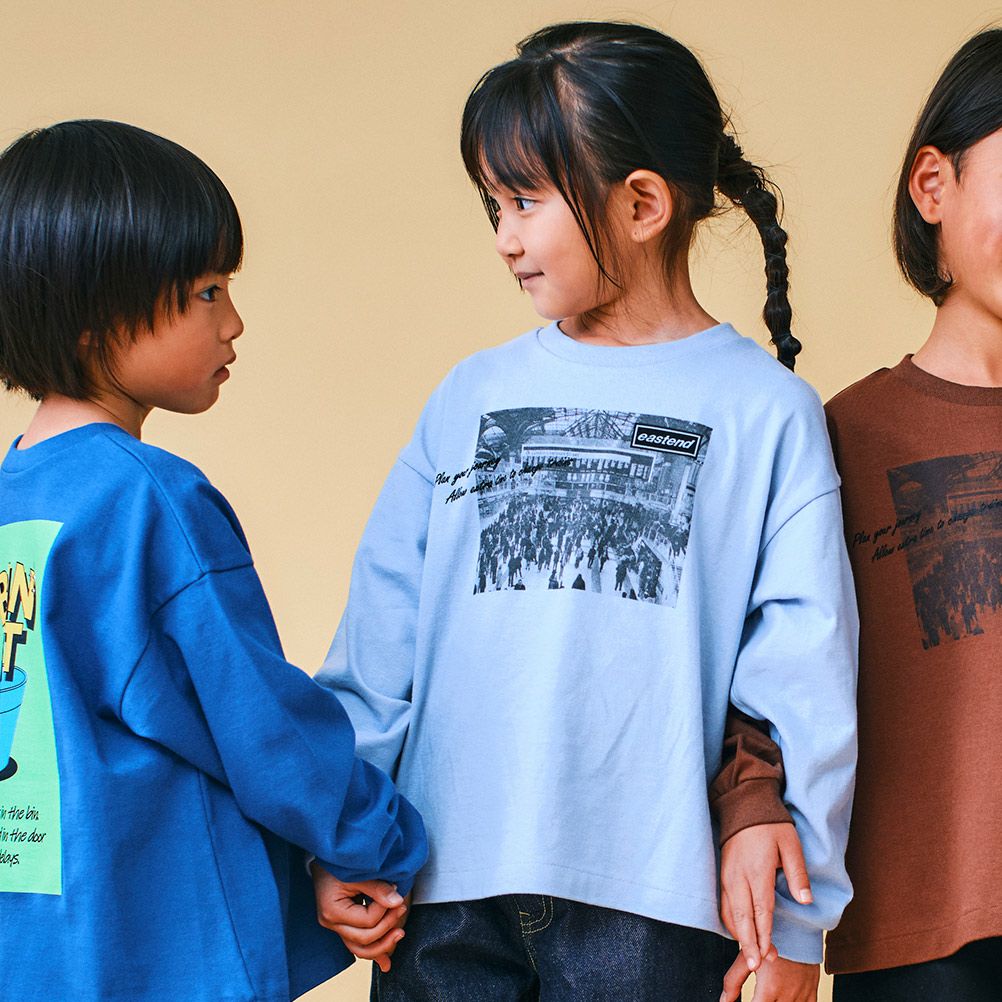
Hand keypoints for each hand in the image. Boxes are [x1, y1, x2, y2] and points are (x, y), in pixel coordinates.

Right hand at [312, 865, 408, 972]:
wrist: (328, 857)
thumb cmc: (340, 863)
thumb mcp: (359, 873)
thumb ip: (378, 889)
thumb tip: (397, 902)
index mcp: (332, 911)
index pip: (367, 921)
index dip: (385, 911)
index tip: (396, 893)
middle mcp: (331, 924)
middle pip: (364, 939)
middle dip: (387, 926)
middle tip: (403, 908)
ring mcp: (336, 927)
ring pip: (360, 949)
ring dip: (383, 945)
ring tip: (400, 934)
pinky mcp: (342, 926)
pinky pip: (358, 944)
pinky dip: (374, 950)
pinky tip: (386, 961)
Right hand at [720, 822, 811, 972]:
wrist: (743, 805)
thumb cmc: (770, 824)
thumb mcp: (790, 844)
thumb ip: (797, 874)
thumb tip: (806, 901)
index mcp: (757, 870)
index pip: (760, 910)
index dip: (764, 935)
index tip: (767, 955)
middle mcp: (738, 876)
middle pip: (742, 917)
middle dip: (748, 943)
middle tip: (755, 966)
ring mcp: (728, 876)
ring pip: (730, 913)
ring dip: (739, 935)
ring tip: (750, 955)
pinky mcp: (723, 874)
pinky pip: (725, 904)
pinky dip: (732, 922)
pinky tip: (739, 933)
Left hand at [720, 950, 818, 1001]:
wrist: (795, 928)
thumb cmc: (768, 941)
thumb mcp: (746, 958)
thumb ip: (733, 981)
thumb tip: (724, 1000)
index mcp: (769, 989)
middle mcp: (786, 996)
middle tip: (759, 996)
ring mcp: (800, 996)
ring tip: (771, 997)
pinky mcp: (811, 993)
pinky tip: (786, 999)